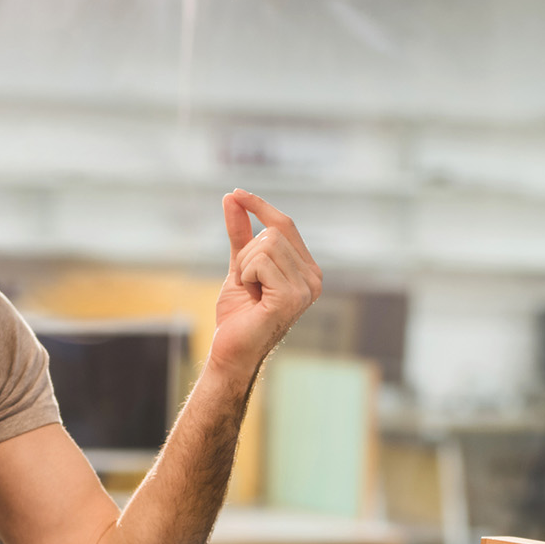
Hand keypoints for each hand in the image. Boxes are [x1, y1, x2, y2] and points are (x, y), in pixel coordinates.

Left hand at [206, 190, 321, 378]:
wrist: (231, 350)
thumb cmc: (238, 314)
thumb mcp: (239, 265)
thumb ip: (240, 233)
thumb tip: (232, 197)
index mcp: (307, 269)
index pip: (284, 224)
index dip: (259, 206)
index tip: (235, 193)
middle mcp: (313, 278)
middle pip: (272, 233)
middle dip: (246, 253)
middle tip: (246, 283)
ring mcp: (306, 289)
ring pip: (266, 245)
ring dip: (245, 267)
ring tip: (251, 292)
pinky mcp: (291, 297)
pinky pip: (260, 262)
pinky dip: (246, 276)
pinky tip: (252, 298)